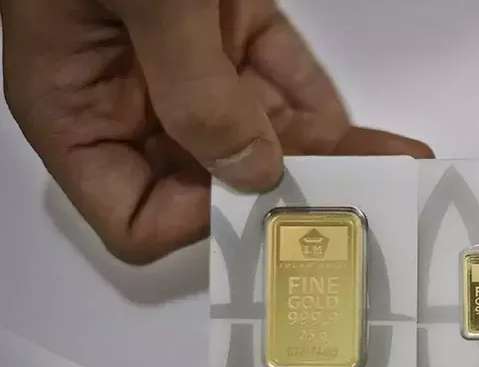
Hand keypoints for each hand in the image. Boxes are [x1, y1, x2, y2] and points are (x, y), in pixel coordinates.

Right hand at [1, 0, 431, 263]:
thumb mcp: (146, 5)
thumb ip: (194, 92)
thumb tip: (251, 169)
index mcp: (78, 108)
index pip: (137, 215)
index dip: (199, 222)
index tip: (261, 197)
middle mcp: (132, 98)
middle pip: (214, 178)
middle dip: (288, 186)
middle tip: (357, 195)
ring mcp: (182, 64)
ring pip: (260, 132)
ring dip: (325, 150)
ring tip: (390, 161)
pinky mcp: (224, 26)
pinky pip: (279, 79)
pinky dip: (320, 101)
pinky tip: (367, 128)